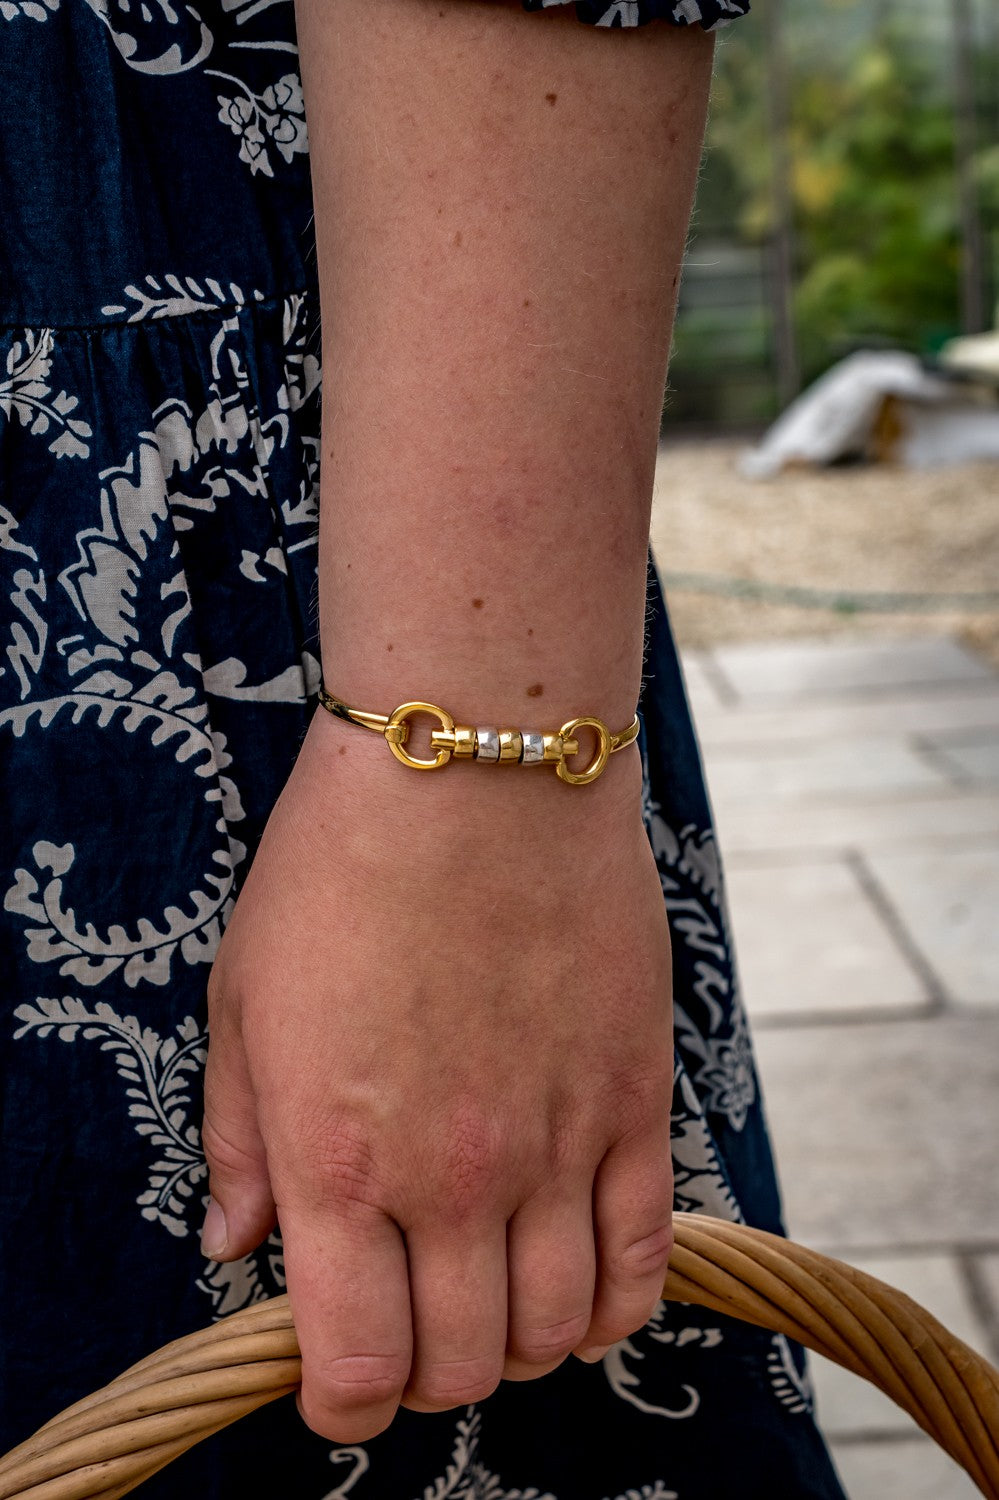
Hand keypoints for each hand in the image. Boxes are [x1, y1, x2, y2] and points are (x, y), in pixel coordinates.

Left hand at [201, 706, 672, 1441]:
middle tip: (414, 1321)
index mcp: (339, 1162)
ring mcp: (558, 1144)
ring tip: (496, 1294)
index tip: (339, 1383)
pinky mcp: (635, 1099)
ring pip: (557, 1330)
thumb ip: (238, 1141)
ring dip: (521, 1344)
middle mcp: (454, 1178)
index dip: (344, 1404)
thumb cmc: (339, 870)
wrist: (474, 768)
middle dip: (429, 1374)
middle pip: (463, 1364)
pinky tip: (588, 1286)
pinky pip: (645, 1253)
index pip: (356, 1367)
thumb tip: (234, 1247)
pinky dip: (619, 1301)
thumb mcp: (243, 999)